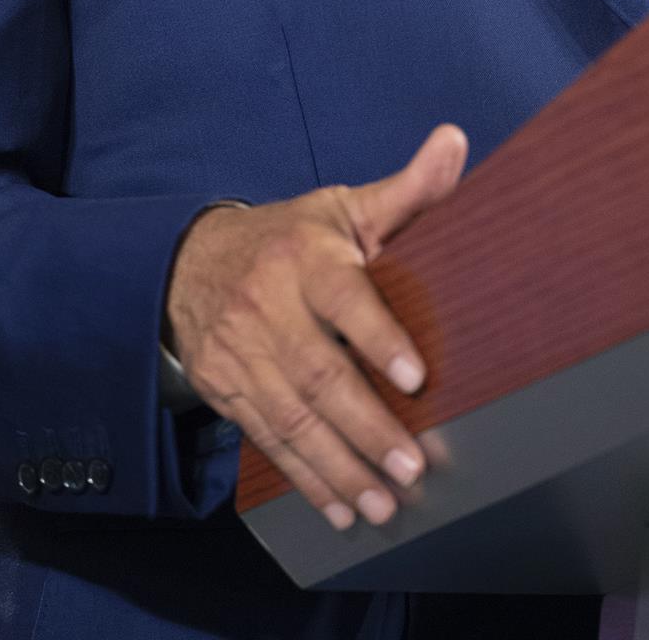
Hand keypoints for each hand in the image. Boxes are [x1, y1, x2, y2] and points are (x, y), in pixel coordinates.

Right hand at [164, 124, 468, 530]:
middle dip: (366, 426)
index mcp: (305, 254)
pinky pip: (268, 438)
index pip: (343, 296)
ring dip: (339, 467)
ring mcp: (240, 350)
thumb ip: (407, 189)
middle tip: (412, 467)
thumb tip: (456, 140)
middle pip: (318, 372)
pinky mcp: (224, 387)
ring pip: (292, 416)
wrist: (191, 260)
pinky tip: (340, 507)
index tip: (417, 378)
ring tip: (384, 503)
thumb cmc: (292, 236)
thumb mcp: (343, 207)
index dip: (378, 337)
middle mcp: (267, 303)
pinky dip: (304, 478)